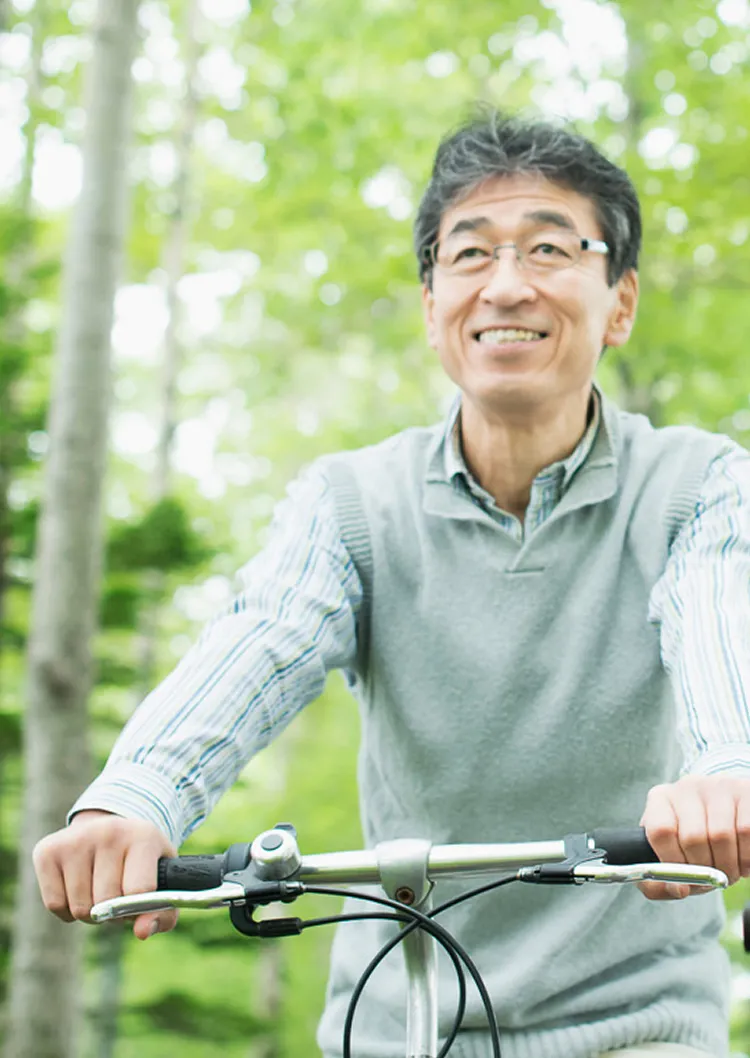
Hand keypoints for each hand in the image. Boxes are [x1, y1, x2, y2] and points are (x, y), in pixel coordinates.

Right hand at [33, 809, 178, 938]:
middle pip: (105, 903)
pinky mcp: (48, 850)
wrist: (107, 830)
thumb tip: (142, 932)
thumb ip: (162, 913)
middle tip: (117, 898)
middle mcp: (110, 831)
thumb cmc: (138, 864)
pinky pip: (55, 904)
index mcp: (143, 836)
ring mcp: (76, 838)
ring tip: (98, 892)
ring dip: (89, 913)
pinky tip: (77, 889)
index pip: (138, 891)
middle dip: (111, 914)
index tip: (137, 903)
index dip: (136, 910)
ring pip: (79, 908)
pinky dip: (66, 911)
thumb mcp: (162, 883)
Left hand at [638, 775, 749, 900]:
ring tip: (730, 873)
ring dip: (729, 866)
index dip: (673, 863)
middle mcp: (687, 787)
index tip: (683, 882)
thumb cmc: (693, 839)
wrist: (726, 811)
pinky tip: (744, 863)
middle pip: (693, 837)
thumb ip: (660, 880)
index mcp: (661, 800)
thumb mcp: (670, 853)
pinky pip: (747, 830)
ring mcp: (717, 786)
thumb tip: (677, 889)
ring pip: (722, 835)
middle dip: (706, 871)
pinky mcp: (743, 791)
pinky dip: (747, 857)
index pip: (660, 831)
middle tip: (714, 881)